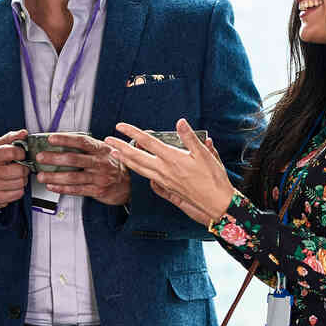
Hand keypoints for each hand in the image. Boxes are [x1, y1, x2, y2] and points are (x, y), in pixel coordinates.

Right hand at [0, 130, 29, 207]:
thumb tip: (24, 133)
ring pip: (20, 182)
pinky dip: (19, 189)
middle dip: (24, 168)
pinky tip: (12, 185)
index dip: (21, 153)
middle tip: (21, 166)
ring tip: (15, 176)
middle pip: (19, 170)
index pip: (11, 152)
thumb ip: (10, 138)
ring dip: (22, 179)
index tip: (21, 154)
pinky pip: (18, 194)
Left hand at [36, 133, 130, 206]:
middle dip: (54, 158)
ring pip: (72, 177)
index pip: (81, 141)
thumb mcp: (105, 151)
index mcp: (101, 149)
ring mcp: (99, 178)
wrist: (128, 184)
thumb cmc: (112, 165)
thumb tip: (62, 141)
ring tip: (41, 175)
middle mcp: (100, 163)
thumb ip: (88, 147)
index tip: (51, 139)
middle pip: (74, 159)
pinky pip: (76, 190)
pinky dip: (62, 188)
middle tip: (40, 157)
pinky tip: (52, 186)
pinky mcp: (97, 191)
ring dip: (54, 176)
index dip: (65, 139)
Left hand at [108, 120, 232, 223]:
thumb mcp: (204, 154)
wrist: (216, 203)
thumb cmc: (213, 179)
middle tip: (109, 140)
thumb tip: (180, 122)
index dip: (132, 132)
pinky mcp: (167, 188)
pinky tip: (137, 170)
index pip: (147, 142)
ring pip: (139, 169)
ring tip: (116, 154)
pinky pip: (147, 178)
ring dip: (126, 160)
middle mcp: (164, 170)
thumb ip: (190, 138)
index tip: (121, 126)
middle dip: (121, 147)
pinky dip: (139, 172)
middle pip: (136, 157)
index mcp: (172, 159)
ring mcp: (164, 181)